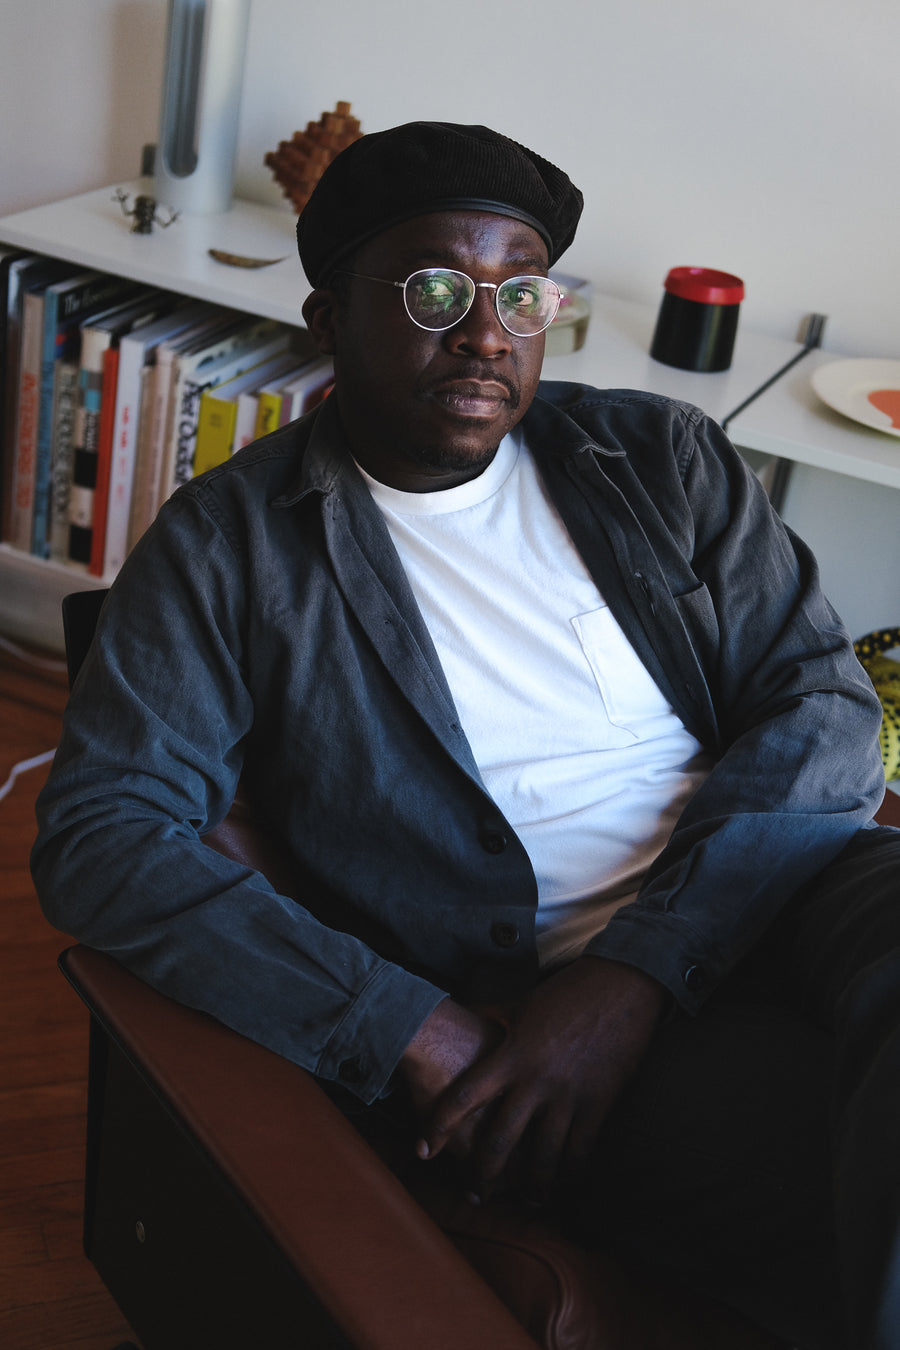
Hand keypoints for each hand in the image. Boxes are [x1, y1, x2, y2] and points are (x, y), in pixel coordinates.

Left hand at [416, 957, 665, 1202]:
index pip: (464, 1096)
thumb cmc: (566, 993)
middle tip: (475, 1196)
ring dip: (531, 1185)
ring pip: (542, 1155)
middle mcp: (534, 1079)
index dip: (439, 1126)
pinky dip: (571, 1173)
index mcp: (510, 1054)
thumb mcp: (521, 1005)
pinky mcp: (598, 1103)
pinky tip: (565, 1184)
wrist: (620, 986)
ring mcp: (568, 1094)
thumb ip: (491, 1017)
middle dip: (483, 1174)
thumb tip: (462, 1013)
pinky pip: (581, 1150)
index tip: (423, 1151)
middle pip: (499, 1139)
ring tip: (526, 1201)